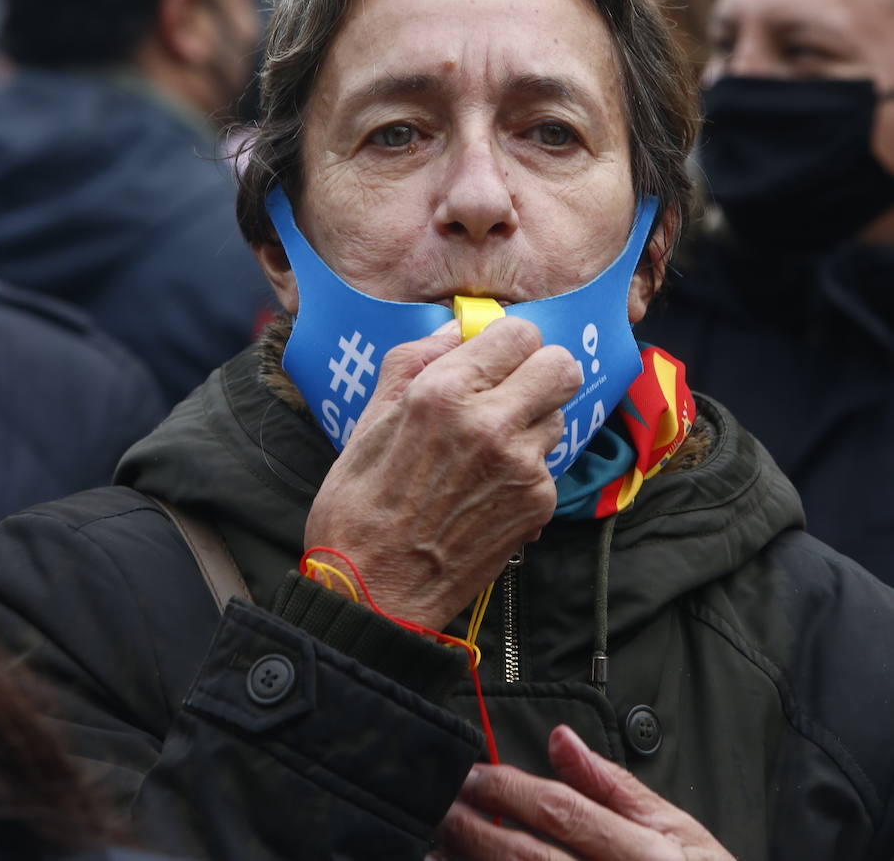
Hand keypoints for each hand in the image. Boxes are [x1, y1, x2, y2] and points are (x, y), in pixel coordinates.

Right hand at [303, 317, 576, 627]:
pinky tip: (487, 487)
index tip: (493, 357)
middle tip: (511, 388)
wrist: (373, 591)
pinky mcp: (538, 504)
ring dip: (532, 421)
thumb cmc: (359, 505)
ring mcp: (522, 466)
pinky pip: (549, 463)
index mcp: (443, 393)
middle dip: (539, 370)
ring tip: (489, 447)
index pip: (520, 332)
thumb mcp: (370, 417)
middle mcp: (491, 423)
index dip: (507, 342)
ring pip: (558, 415)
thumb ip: (416, 360)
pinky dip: (526, 468)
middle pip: (561, 366)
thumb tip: (456, 329)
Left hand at [433, 725, 735, 859]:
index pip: (561, 812)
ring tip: (432, 851)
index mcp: (643, 855)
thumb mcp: (678, 829)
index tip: (470, 773)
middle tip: (437, 805)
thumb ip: (615, 786)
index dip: (509, 790)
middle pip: (528, 859)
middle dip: (476, 829)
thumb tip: (562, 738)